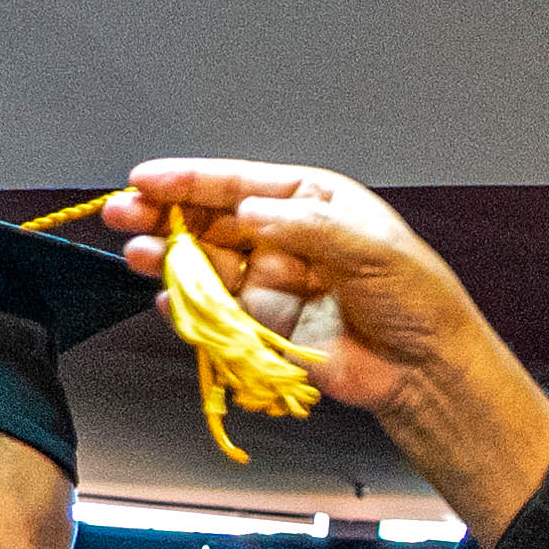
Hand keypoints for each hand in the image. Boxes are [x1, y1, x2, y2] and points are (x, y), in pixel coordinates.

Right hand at [111, 162, 548, 535]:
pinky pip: (217, 312)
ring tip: (138, 255)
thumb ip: (305, 226)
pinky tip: (166, 298)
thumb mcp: (368, 246)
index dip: (190, 181)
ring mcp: (271, 282)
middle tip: (124, 214)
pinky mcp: (264, 325)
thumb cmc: (414, 297)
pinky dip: (189, 306)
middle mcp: (284, 236)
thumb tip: (250, 211)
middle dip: (166, 216)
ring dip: (170, 259)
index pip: (240, 183)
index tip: (146, 179)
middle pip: (212, 220)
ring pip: (207, 264)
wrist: (425, 368)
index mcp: (312, 201)